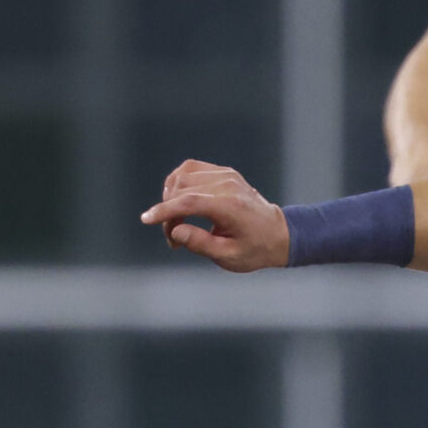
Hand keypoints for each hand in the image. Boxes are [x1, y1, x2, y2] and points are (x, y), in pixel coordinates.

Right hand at [139, 160, 288, 271]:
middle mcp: (228, 185)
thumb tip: (175, 230)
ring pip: (182, 176)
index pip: (189, 201)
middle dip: (169, 212)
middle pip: (182, 189)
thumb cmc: (255, 249)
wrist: (280, 235)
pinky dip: (179, 184)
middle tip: (173, 238)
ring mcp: (226, 175)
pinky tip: (180, 202)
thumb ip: (201, 244)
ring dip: (171, 197)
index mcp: (231, 206)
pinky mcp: (224, 172)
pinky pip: (190, 170)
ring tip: (178, 221)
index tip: (146, 220)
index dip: (164, 210)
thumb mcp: (229, 256)